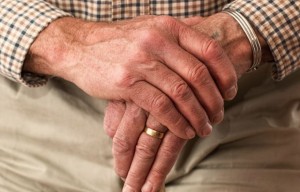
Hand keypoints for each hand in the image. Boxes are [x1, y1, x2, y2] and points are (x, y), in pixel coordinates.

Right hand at [104, 13, 273, 191]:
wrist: (80, 47)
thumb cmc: (119, 41)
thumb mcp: (149, 26)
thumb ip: (177, 31)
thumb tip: (206, 32)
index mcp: (168, 27)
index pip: (209, 49)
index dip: (226, 73)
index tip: (231, 92)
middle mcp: (157, 41)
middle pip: (198, 74)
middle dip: (214, 100)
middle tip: (218, 115)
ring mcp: (140, 61)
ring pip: (181, 93)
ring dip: (197, 115)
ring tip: (204, 128)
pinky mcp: (126, 83)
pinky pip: (160, 106)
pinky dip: (177, 121)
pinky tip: (184, 131)